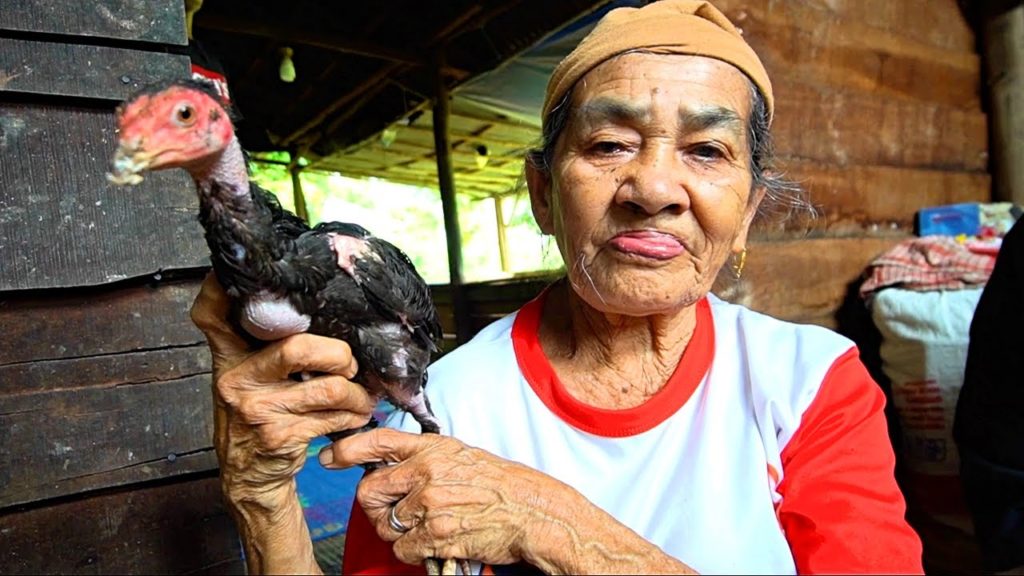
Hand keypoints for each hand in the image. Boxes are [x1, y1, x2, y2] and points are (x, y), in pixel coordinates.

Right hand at [190, 273, 375, 507]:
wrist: (248, 476)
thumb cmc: (257, 414)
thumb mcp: (246, 375)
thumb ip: (262, 343)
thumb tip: (312, 303)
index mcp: (227, 356)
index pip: (213, 314)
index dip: (223, 289)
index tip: (261, 278)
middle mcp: (236, 379)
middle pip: (298, 348)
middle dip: (339, 353)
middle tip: (348, 364)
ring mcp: (257, 409)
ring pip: (329, 388)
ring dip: (356, 393)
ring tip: (360, 396)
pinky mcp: (280, 436)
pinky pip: (334, 417)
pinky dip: (353, 416)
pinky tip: (352, 416)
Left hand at [321, 428, 577, 568]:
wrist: (532, 511)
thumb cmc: (500, 485)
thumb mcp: (461, 455)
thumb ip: (424, 457)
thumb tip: (389, 465)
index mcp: (433, 448)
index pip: (379, 441)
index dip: (348, 449)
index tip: (331, 457)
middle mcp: (427, 472)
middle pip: (369, 491)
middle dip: (374, 507)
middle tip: (392, 513)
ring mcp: (430, 503)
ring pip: (386, 525)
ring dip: (399, 532)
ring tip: (425, 527)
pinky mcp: (437, 534)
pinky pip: (403, 548)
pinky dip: (414, 551)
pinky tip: (435, 541)